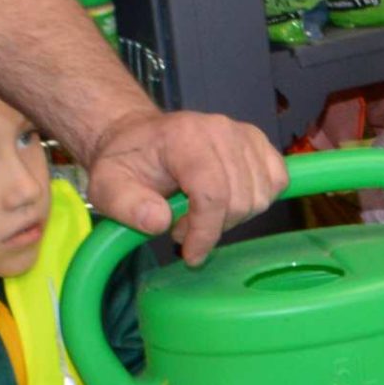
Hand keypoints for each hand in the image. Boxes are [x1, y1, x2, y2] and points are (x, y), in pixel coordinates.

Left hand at [87, 106, 286, 263]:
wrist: (140, 137)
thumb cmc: (126, 163)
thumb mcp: (106, 187)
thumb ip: (126, 206)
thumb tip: (158, 221)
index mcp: (184, 137)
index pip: (212, 193)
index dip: (205, 231)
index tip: (190, 255)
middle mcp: (220, 129)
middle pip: (239, 199)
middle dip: (213, 227)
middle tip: (182, 227)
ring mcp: (244, 134)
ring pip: (260, 196)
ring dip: (232, 217)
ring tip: (200, 213)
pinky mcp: (258, 142)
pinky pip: (277, 181)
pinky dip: (256, 201)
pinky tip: (227, 202)